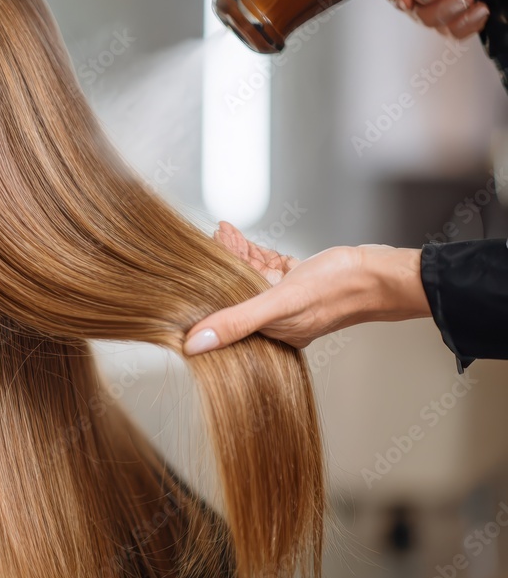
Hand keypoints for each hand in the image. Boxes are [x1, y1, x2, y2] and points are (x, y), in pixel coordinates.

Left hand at [182, 223, 430, 353]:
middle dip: (220, 267)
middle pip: (237, 293)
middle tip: (205, 241)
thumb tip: (194, 344)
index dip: (207, 290)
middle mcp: (280, 321)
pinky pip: (271, 269)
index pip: (227, 313)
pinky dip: (256, 254)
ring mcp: (291, 301)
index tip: (191, 267)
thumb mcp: (280, 302)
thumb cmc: (340, 288)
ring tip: (222, 232)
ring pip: (252, 278)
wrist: (386, 274)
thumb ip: (236, 322)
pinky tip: (241, 238)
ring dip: (236, 255)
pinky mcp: (303, 283)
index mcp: (272, 334)